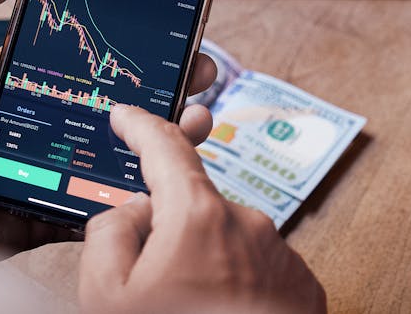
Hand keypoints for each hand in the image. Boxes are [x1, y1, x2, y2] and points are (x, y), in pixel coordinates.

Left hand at [0, 0, 217, 249]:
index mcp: (25, 85)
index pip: (91, 62)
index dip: (133, 49)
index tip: (170, 34)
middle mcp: (43, 126)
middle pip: (118, 108)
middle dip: (166, 91)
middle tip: (201, 76)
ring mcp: (47, 172)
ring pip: (119, 157)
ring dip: (164, 141)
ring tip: (198, 121)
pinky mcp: (44, 213)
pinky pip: (95, 207)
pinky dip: (131, 196)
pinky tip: (164, 179)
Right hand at [79, 104, 326, 313]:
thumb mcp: (106, 296)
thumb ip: (108, 232)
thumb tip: (133, 211)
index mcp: (198, 216)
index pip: (164, 147)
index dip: (139, 126)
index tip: (128, 116)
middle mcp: (249, 225)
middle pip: (192, 206)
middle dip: (168, 232)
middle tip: (149, 284)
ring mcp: (282, 256)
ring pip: (225, 242)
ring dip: (205, 265)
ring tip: (188, 310)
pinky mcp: (304, 288)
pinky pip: (258, 269)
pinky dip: (236, 286)